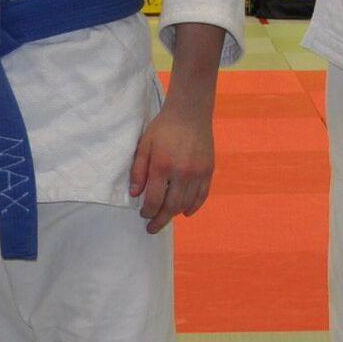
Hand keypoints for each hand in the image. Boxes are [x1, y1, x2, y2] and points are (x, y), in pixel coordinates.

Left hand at [127, 101, 214, 233]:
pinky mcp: (208, 170)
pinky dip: (193, 206)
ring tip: (166, 217)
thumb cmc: (163, 128)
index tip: (143, 215)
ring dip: (175, 214)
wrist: (190, 113)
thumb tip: (134, 194)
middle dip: (160, 220)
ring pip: (186, 203)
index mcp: (162, 165)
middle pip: (171, 206)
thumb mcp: (144, 145)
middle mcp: (181, 172)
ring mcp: (197, 172)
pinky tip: (185, 212)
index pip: (154, 199)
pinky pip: (202, 196)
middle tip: (152, 228)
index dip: (147, 212)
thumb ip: (138, 170)